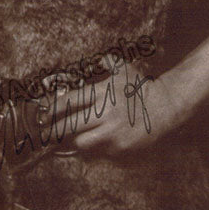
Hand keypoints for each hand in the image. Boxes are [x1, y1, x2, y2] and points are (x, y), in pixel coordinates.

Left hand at [43, 64, 185, 156]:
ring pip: (81, 143)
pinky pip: (100, 152)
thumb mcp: (125, 69)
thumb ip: (108, 62)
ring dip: (74, 142)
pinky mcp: (121, 148)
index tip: (42, 114)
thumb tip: (100, 57)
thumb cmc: (142, 87)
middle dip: (54, 131)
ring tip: (70, 140)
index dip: (52, 109)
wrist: (166, 106)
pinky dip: (95, 149)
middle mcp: (105, 113)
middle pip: (70, 125)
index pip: (69, 101)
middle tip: (44, 134)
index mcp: (102, 93)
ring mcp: (112, 132)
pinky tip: (94, 144)